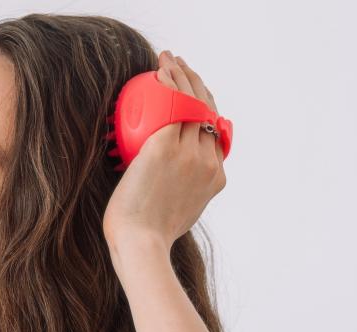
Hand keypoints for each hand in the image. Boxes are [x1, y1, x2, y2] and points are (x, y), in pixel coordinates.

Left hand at [102, 50, 226, 252]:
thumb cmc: (146, 238)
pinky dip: (168, 83)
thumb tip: (166, 189)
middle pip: (207, 111)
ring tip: (169, 60)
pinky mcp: (165, 148)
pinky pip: (170, 105)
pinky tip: (159, 70)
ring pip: (191, 102)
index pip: (215, 133)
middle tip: (182, 67)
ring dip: (182, 75)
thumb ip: (177, 198)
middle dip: (198, 84)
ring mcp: (189, 154)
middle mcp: (208, 161)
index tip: (194, 97)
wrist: (141, 246)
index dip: (207, 109)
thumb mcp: (174, 218)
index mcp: (215, 178)